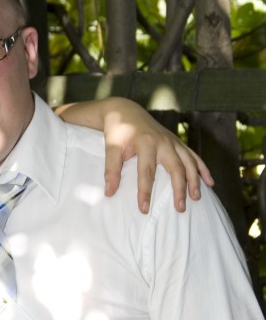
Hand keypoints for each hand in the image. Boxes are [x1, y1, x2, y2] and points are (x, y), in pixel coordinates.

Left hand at [100, 99, 212, 213]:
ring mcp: (173, 141)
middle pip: (176, 168)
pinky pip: (193, 156)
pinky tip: (210, 182)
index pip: (146, 172)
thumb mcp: (111, 147)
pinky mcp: (177, 142)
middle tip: (180, 209)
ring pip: (189, 162)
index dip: (145, 192)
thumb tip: (109, 193)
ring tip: (196, 198)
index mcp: (146, 143)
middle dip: (179, 189)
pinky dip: (202, 168)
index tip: (144, 209)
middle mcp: (163, 142)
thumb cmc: (118, 130)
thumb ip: (111, 169)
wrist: (126, 110)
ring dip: (194, 180)